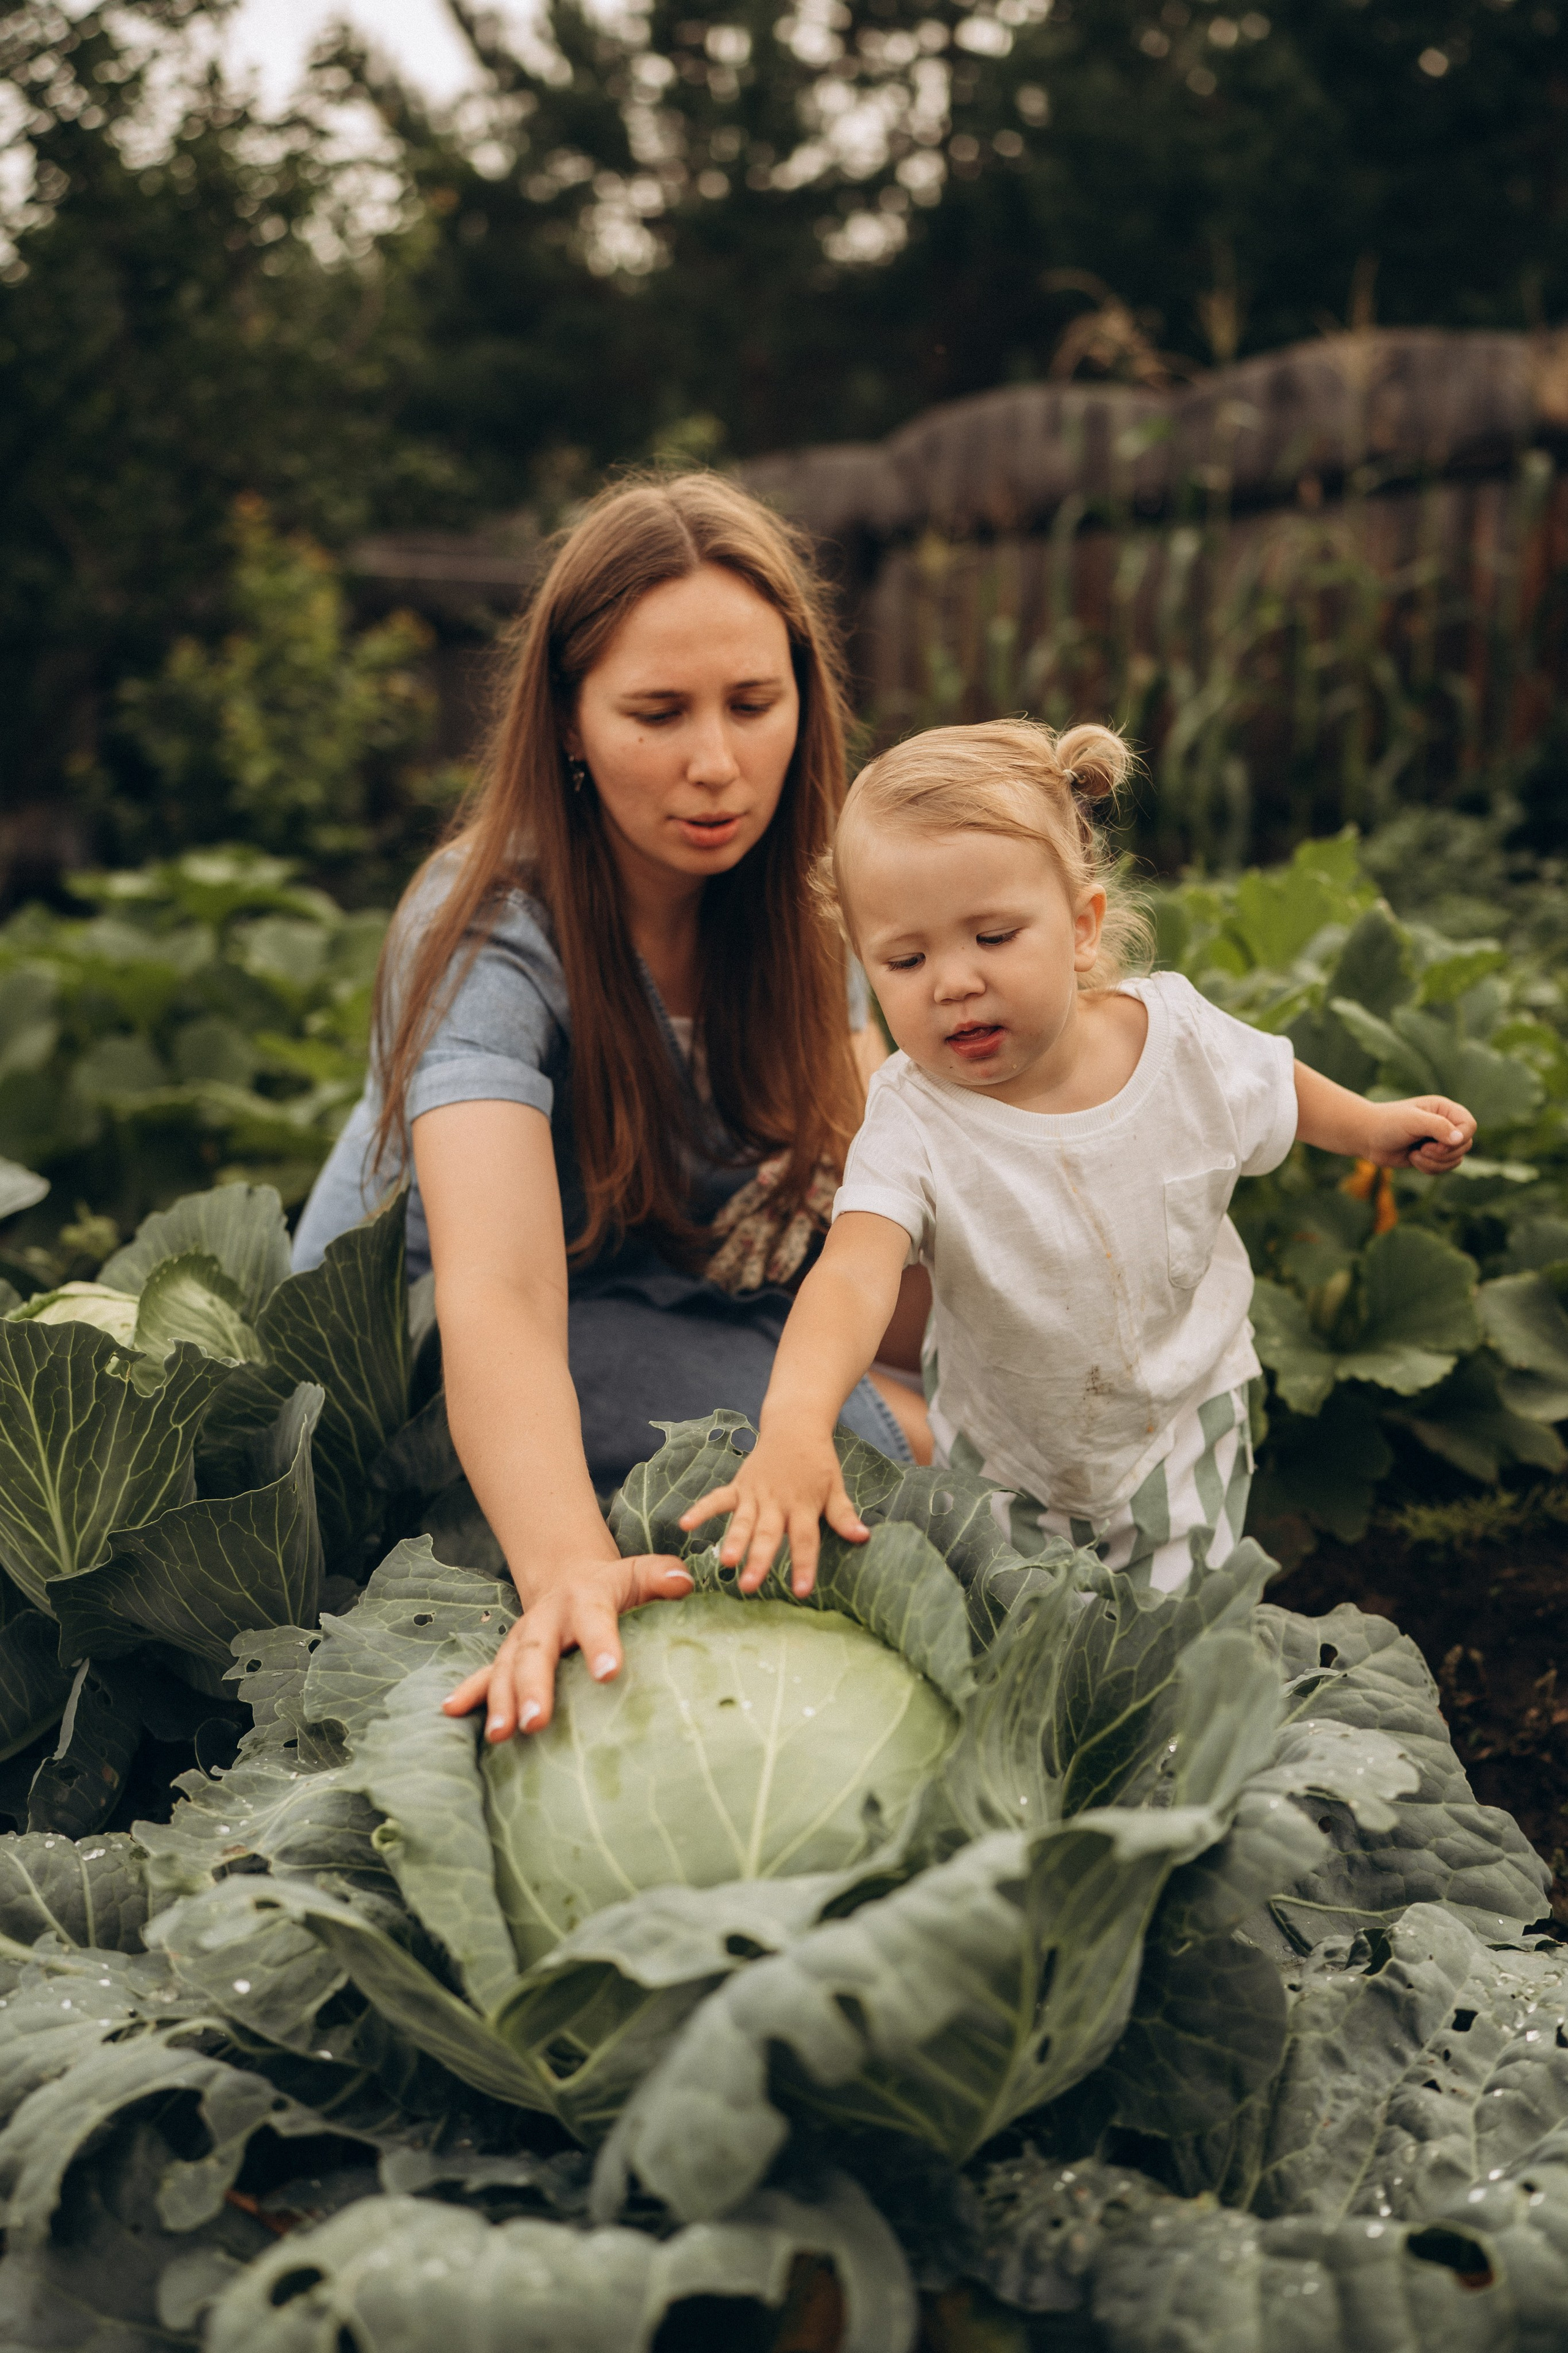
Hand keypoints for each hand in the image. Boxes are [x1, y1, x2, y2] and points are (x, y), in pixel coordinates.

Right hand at [442, 1552, 692, 1739]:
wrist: (570, 1577)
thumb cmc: (617, 1587)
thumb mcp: (639, 1574)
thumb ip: (661, 1576)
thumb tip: (682, 1582)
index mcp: (586, 1599)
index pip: (595, 1620)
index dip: (601, 1643)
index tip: (609, 1672)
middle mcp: (548, 1619)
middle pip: (538, 1651)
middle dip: (535, 1686)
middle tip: (537, 1722)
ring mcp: (523, 1639)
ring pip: (508, 1669)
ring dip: (502, 1700)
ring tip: (502, 1733)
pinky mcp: (508, 1657)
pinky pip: (486, 1675)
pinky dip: (470, 1692)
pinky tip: (451, 1711)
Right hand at [679, 1426, 868, 1595]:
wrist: (795, 1426)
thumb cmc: (817, 1463)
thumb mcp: (836, 1486)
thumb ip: (843, 1514)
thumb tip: (863, 1537)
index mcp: (803, 1505)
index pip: (805, 1540)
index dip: (803, 1565)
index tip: (800, 1591)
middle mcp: (778, 1501)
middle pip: (769, 1534)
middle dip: (759, 1560)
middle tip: (749, 1586)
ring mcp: (755, 1493)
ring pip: (743, 1521)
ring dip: (733, 1540)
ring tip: (725, 1562)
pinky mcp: (739, 1486)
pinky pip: (717, 1499)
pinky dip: (701, 1509)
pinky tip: (685, 1524)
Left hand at [1365, 1094, 1475, 1172]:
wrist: (1367, 1137)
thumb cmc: (1388, 1123)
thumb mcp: (1413, 1121)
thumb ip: (1437, 1126)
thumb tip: (1459, 1139)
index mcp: (1445, 1110)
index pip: (1470, 1125)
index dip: (1460, 1138)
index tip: (1439, 1142)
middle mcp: (1445, 1124)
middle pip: (1465, 1145)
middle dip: (1444, 1153)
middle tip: (1422, 1149)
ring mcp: (1439, 1141)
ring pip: (1455, 1160)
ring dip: (1435, 1162)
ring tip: (1415, 1154)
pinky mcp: (1431, 1156)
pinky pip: (1443, 1169)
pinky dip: (1429, 1168)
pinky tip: (1412, 1159)